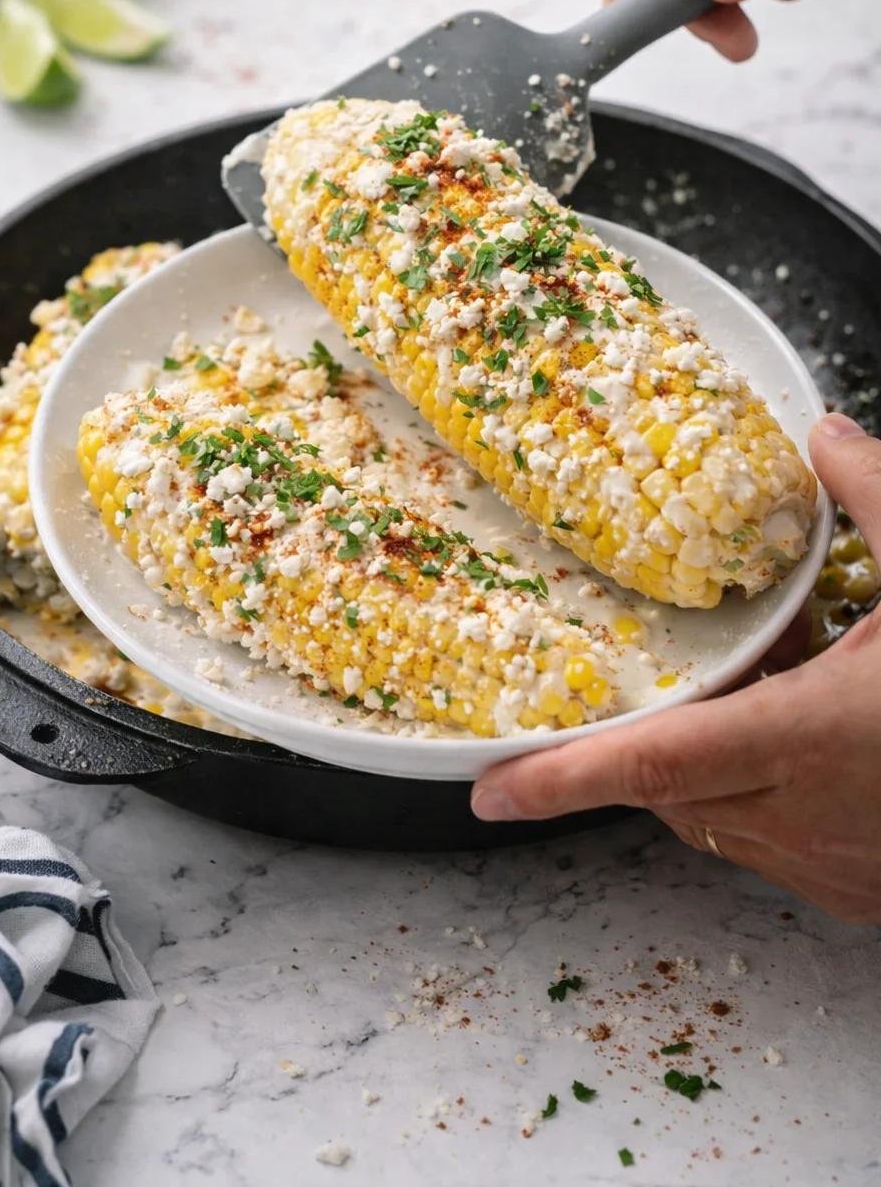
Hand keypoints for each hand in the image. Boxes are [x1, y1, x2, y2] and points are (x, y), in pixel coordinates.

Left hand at [471, 414, 880, 924]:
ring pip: (718, 822)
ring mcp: (838, 868)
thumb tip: (826, 436)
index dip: (561, 781)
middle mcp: (809, 817)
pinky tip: (812, 740)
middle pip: (670, 793)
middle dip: (637, 752)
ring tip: (759, 695)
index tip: (488, 793)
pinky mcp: (864, 893)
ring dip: (706, 765)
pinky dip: (760, 795)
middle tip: (635, 700)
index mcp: (814, 738)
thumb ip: (879, 500)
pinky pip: (772, 846)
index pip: (652, 765)